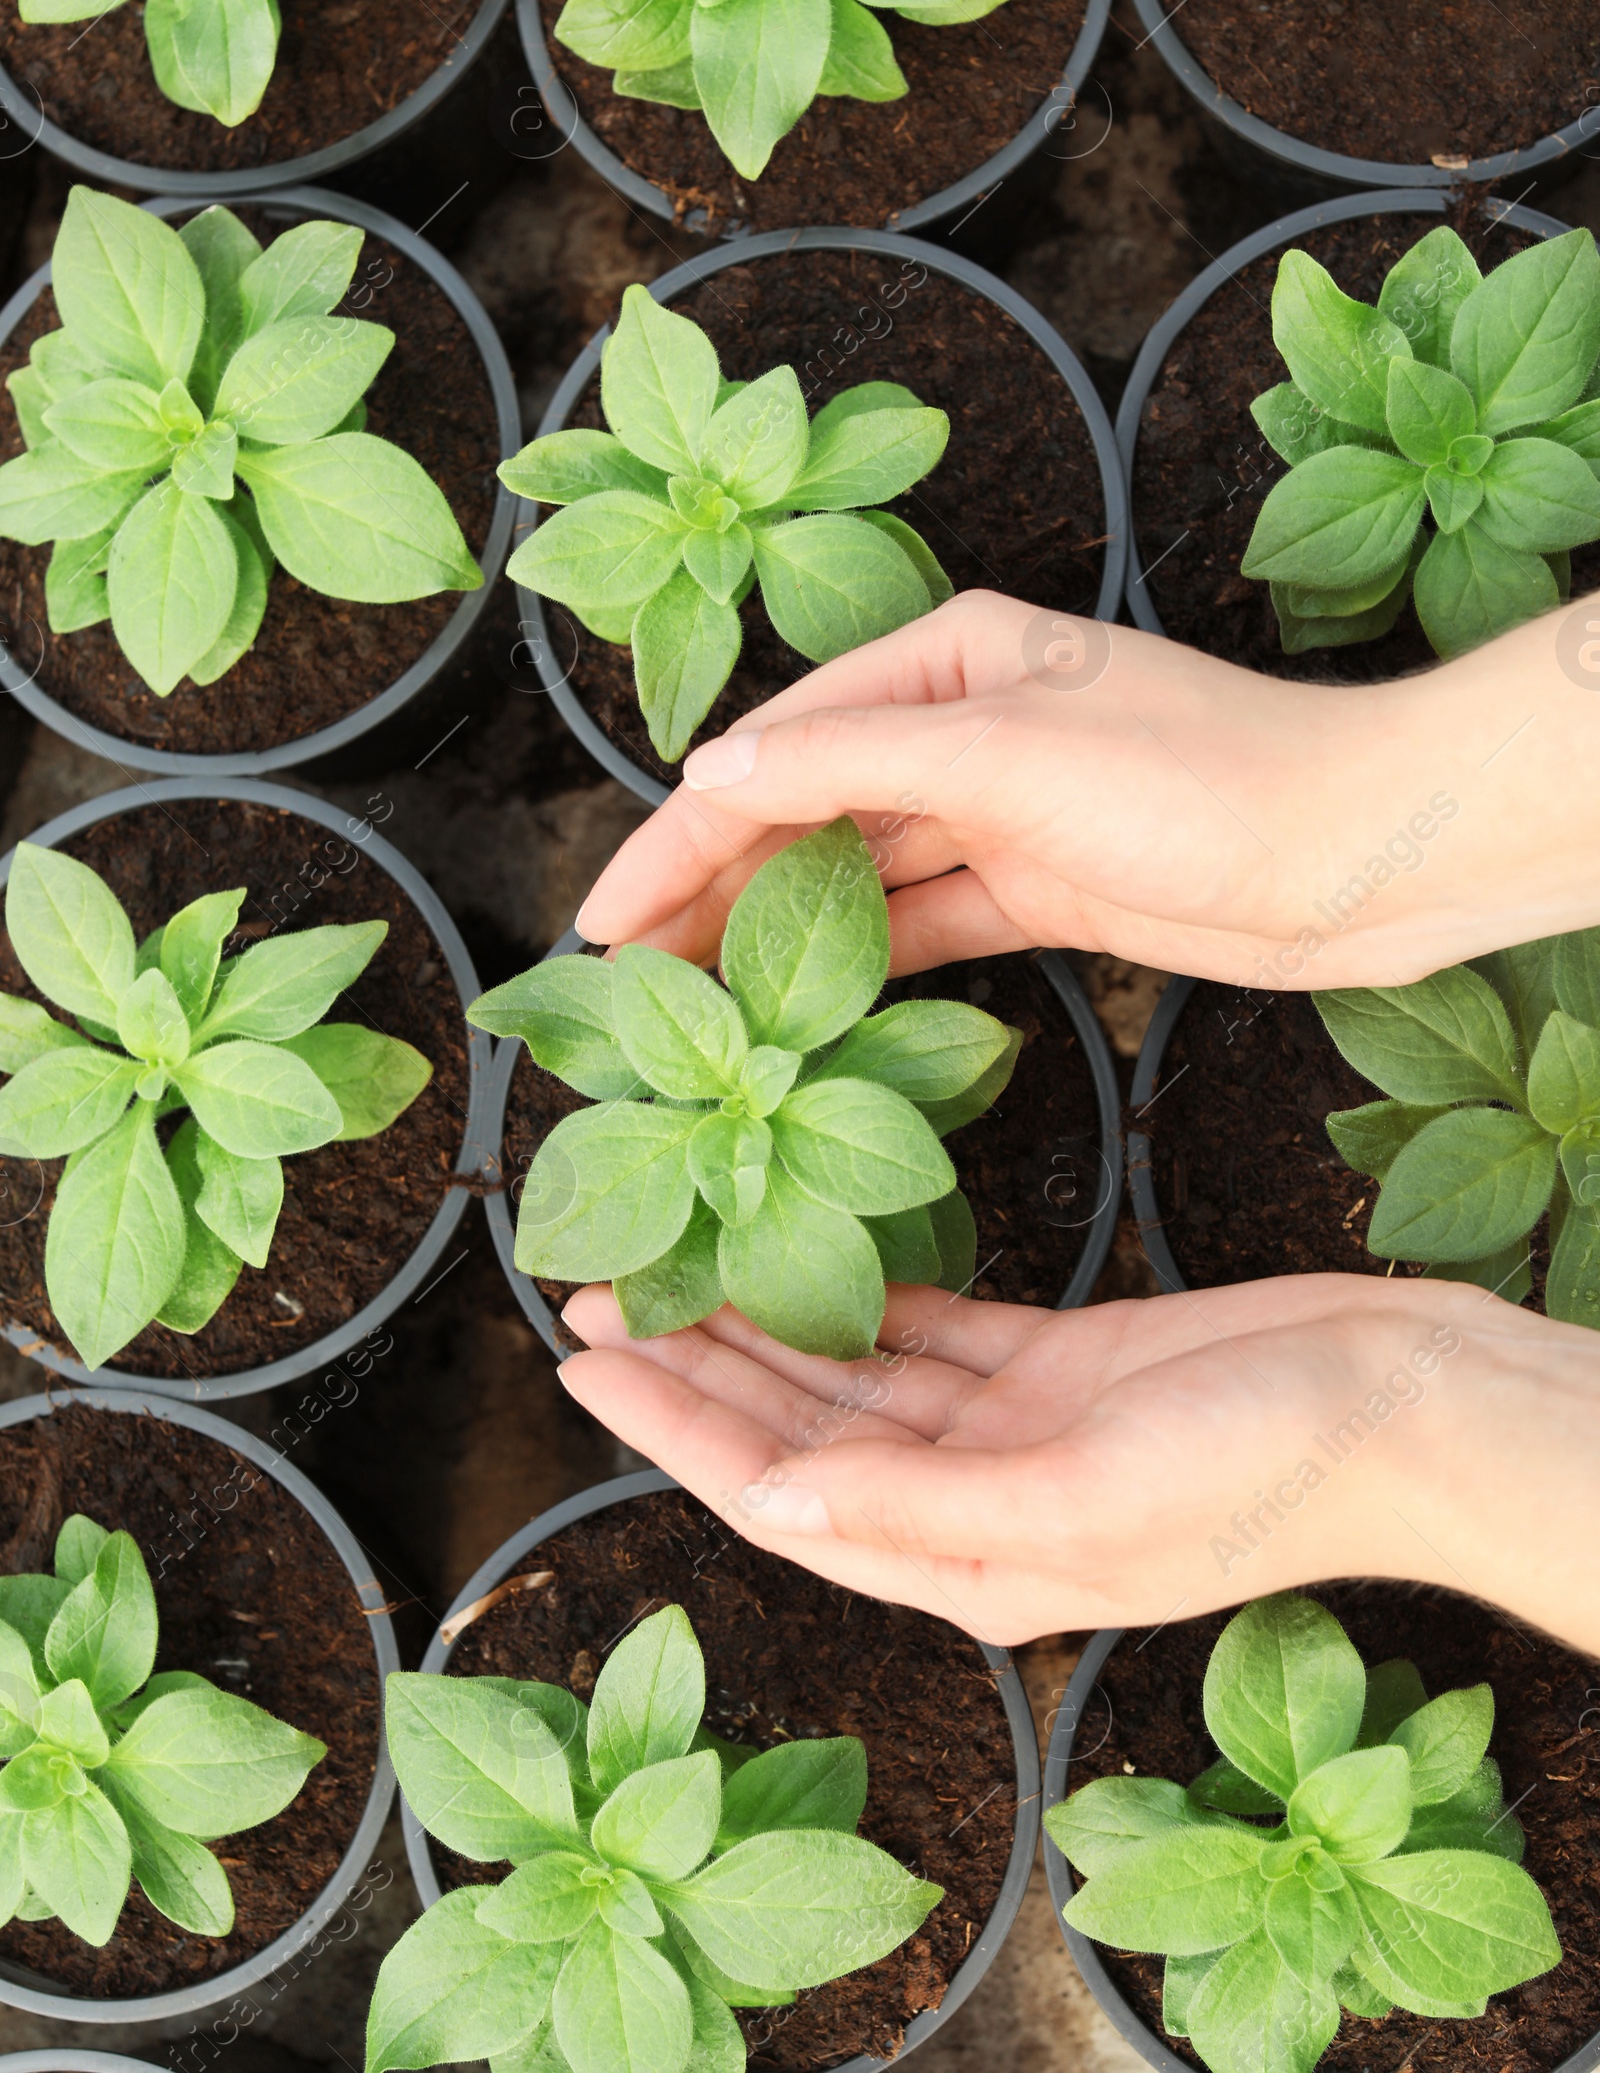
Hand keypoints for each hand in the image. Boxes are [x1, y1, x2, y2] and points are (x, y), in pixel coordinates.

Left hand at [559, 1276, 1599, 1656]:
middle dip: (694, 1371)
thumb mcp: (1081, 1497)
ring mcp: (1018, 1431)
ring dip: (765, 1328)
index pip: (781, 1493)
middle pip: (799, 1431)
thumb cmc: (1262, 1468)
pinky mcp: (1063, 1364)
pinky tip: (808, 1264)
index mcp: (967, 1561)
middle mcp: (974, 1502)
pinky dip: (868, 1300)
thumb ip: (919, 1505)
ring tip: (673, 1272)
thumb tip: (778, 1502)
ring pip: (855, 1376)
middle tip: (596, 1296)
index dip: (673, 1431)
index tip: (583, 1363)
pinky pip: (933, 1332)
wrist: (1402, 1400)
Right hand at [574, 590, 1599, 989]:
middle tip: (622, 990)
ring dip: (777, 938)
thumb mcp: (1012, 750)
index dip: (679, 835)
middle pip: (804, 814)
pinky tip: (803, 1016)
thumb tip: (709, 776)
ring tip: (689, 1014)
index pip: (776, 750)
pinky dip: (866, 968)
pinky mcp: (1042, 889)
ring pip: (858, 877)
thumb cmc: (1200, 778)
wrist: (1362, 856)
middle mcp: (963, 723)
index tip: (599, 921)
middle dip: (711, 894)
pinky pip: (925, 925)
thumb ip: (857, 760)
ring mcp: (1002, 810)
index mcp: (946, 655)